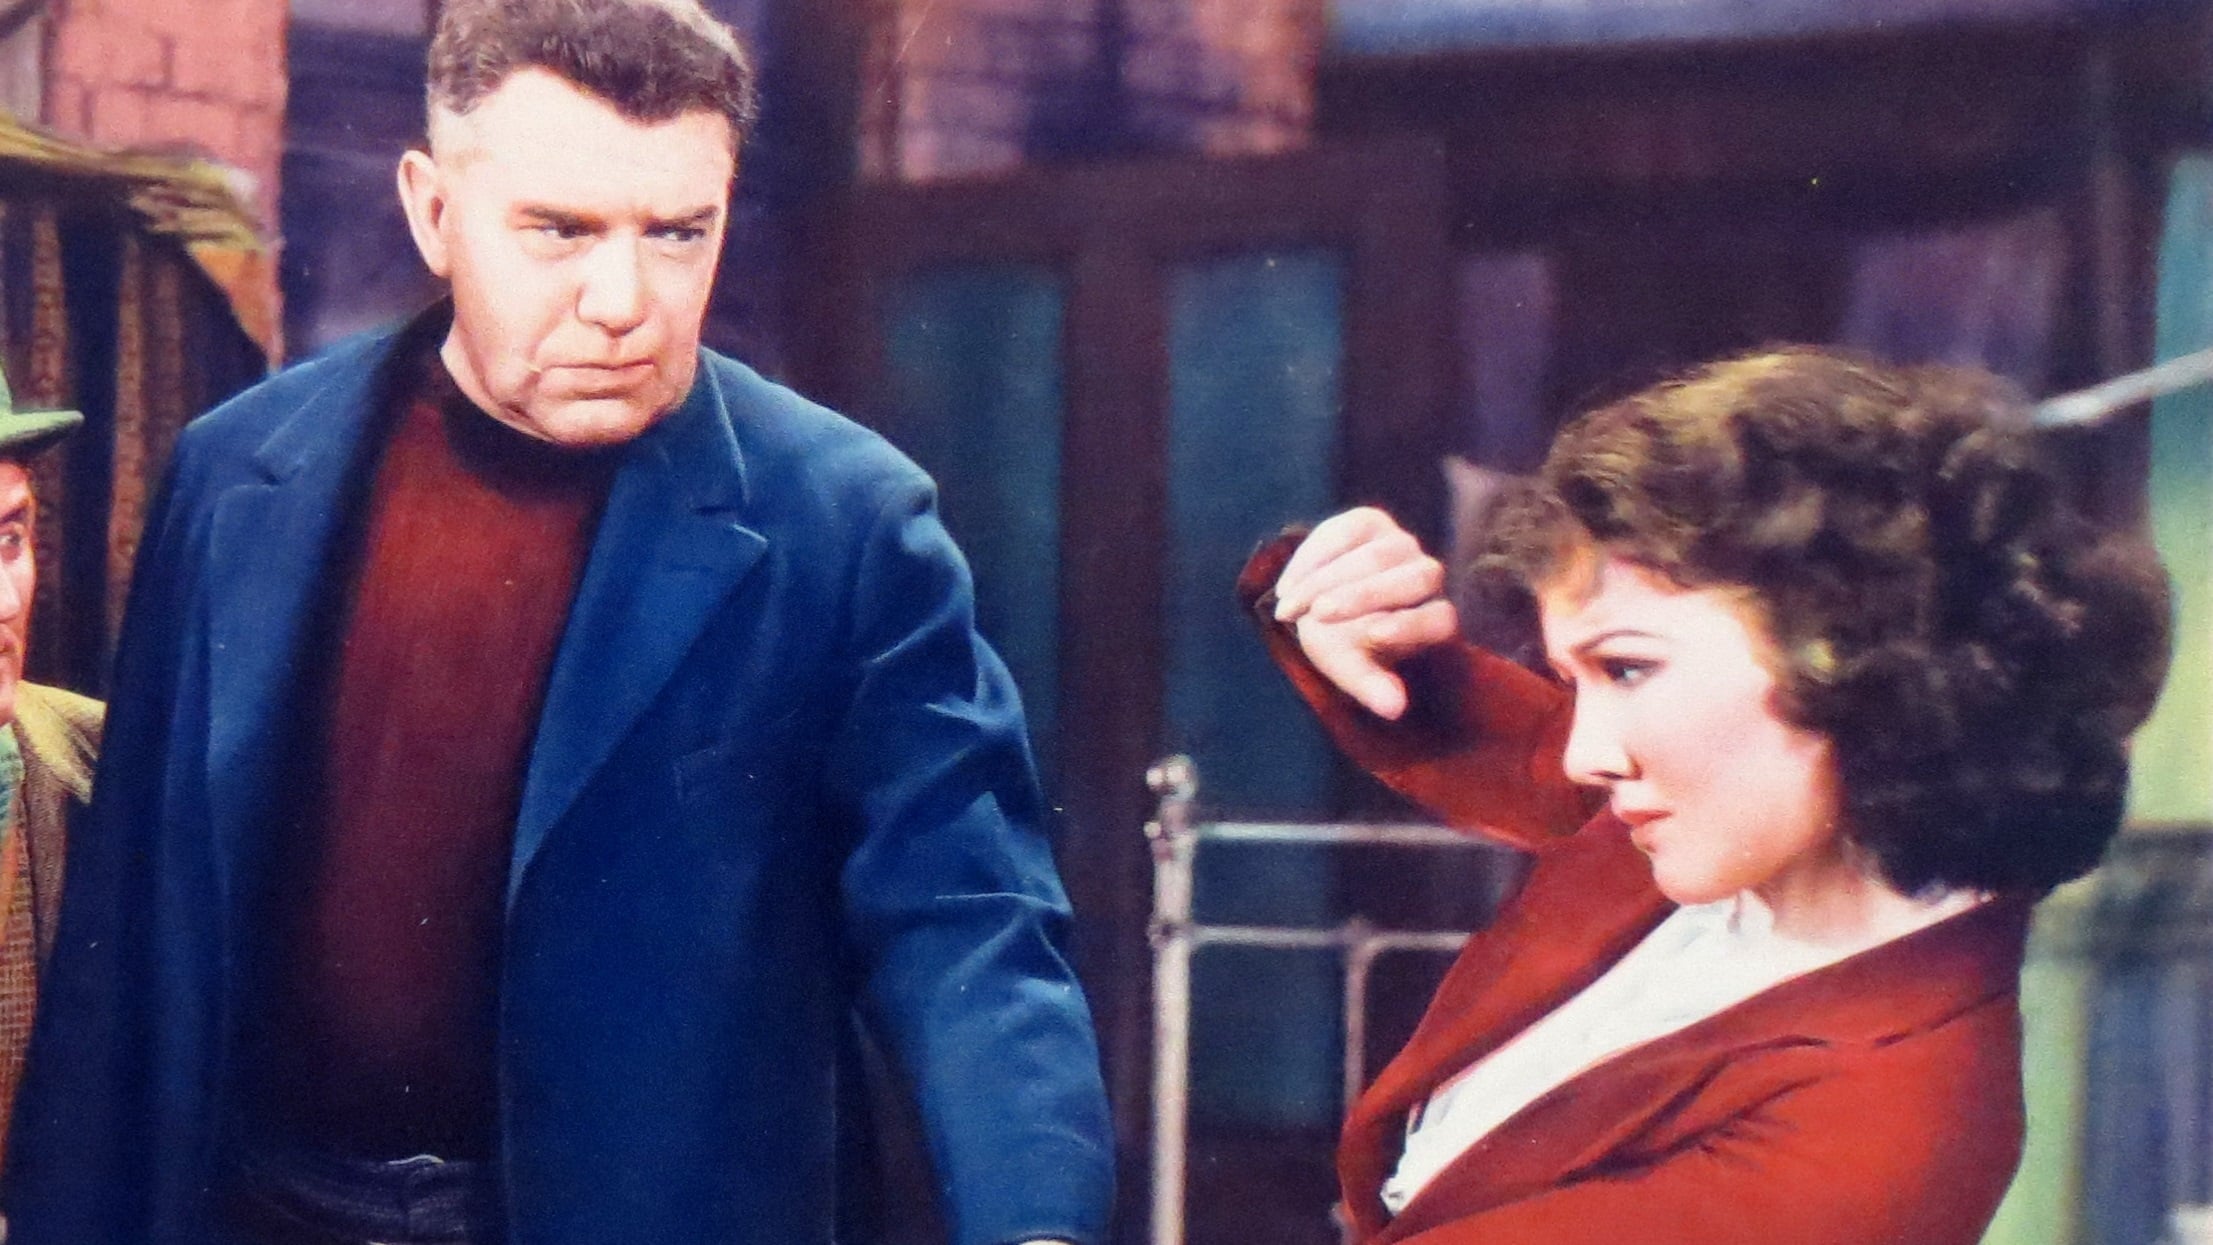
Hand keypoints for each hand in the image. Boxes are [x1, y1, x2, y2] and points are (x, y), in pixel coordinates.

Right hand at [1272, 507, 1458, 719]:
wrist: (1314, 602)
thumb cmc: (1341, 642)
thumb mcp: (1350, 667)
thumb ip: (1372, 686)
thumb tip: (1395, 710)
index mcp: (1434, 619)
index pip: (1441, 619)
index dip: (1412, 626)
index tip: (1373, 635)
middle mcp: (1427, 576)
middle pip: (1418, 578)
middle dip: (1364, 596)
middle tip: (1319, 616)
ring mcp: (1401, 544)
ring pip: (1377, 557)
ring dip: (1328, 581)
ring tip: (1291, 609)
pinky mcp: (1370, 522)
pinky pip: (1345, 534)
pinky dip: (1313, 560)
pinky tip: (1288, 586)